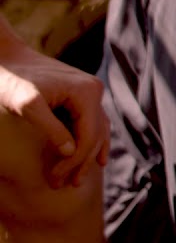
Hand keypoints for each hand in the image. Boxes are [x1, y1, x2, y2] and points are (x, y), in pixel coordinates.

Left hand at [0, 42, 107, 188]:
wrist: (5, 57)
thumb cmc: (12, 81)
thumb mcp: (27, 106)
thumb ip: (51, 128)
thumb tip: (71, 152)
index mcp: (87, 93)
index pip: (88, 136)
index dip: (74, 161)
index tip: (56, 179)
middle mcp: (94, 90)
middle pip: (96, 135)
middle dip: (81, 163)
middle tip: (64, 185)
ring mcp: (90, 91)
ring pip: (98, 130)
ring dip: (88, 156)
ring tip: (78, 178)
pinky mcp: (82, 94)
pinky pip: (92, 123)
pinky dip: (91, 142)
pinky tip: (90, 156)